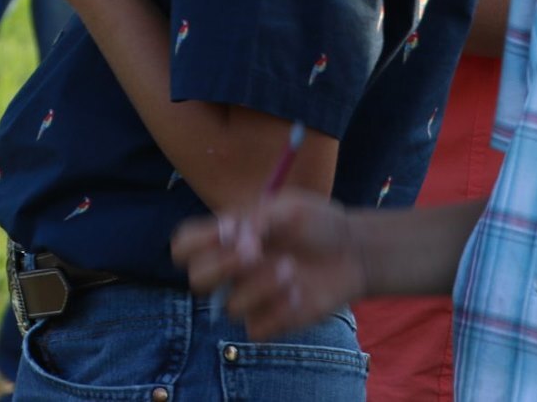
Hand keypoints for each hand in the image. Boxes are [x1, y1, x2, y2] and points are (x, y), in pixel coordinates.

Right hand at [172, 192, 364, 340]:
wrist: (352, 250)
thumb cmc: (316, 222)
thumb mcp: (288, 207)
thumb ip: (258, 221)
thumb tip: (239, 245)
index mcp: (227, 237)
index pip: (184, 245)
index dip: (198, 241)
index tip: (230, 230)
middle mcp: (231, 269)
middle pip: (197, 279)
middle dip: (222, 266)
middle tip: (254, 253)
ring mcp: (250, 297)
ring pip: (230, 306)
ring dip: (260, 286)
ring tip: (291, 269)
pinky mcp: (270, 321)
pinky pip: (256, 328)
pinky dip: (278, 311)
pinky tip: (299, 293)